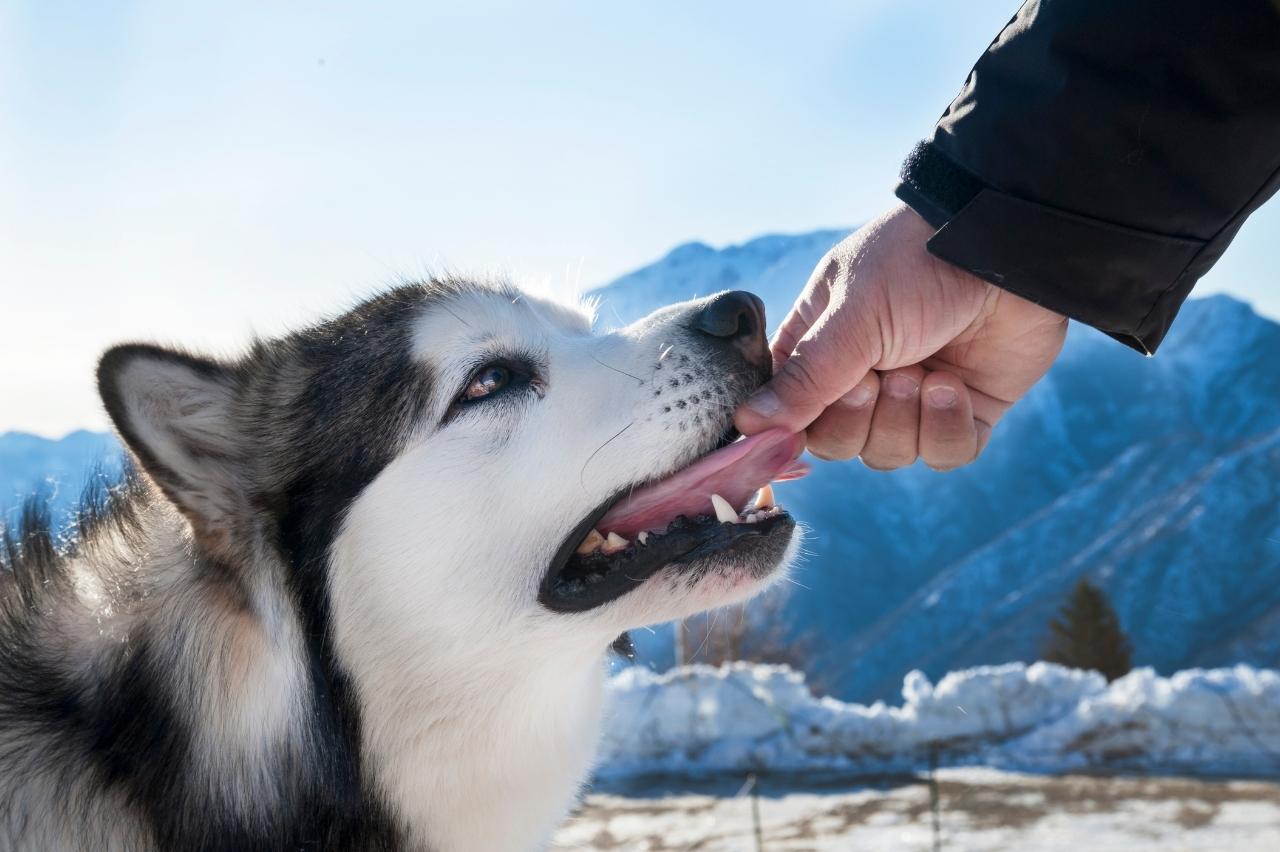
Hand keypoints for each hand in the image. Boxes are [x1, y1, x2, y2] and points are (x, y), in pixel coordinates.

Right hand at [734, 204, 1067, 469]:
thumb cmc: (917, 265)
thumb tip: (747, 425)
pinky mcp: (963, 412)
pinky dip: (946, 428)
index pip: (785, 411)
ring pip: (887, 454)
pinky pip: (943, 455)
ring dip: (903, 419)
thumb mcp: (852, 316)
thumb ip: (804, 378)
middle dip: (856, 418)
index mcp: (818, 348)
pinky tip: (954, 385)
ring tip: (924, 372)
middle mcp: (860, 377)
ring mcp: (912, 398)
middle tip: (875, 380)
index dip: (788, 429)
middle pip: (835, 443)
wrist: (1005, 252)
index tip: (791, 434)